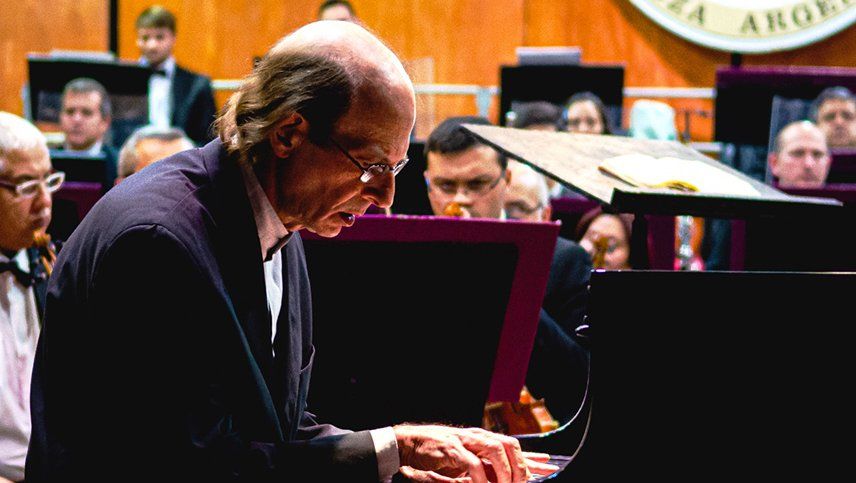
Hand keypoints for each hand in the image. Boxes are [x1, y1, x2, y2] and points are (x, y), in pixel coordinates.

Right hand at [394, 425, 558, 482]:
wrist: (409, 442)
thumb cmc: (436, 453)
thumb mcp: (463, 460)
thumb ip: (483, 466)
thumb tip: (501, 477)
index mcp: (481, 439)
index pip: (512, 445)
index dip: (531, 457)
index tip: (549, 466)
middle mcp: (476, 436)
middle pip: (508, 445)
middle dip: (520, 466)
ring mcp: (464, 441)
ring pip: (494, 450)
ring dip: (503, 472)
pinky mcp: (450, 449)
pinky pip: (472, 463)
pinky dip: (481, 478)